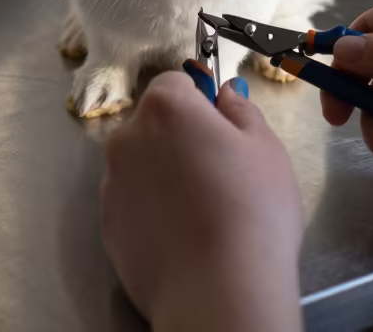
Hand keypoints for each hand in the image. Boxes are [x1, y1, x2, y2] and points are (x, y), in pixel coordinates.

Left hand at [101, 72, 302, 331]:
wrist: (218, 291)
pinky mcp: (107, 225)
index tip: (224, 129)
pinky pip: (133, 203)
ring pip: (142, 164)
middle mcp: (128, 138)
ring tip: (204, 210)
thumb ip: (241, 110)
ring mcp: (112, 183)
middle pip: (154, 123)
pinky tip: (184, 234)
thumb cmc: (251, 211)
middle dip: (181, 137)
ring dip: (164, 174)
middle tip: (221, 172)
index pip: (177, 82)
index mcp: (166, 107)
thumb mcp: (266, 148)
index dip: (202, 102)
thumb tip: (225, 96)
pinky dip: (152, 210)